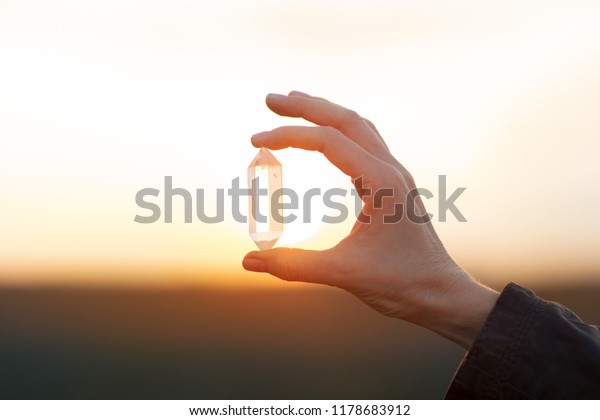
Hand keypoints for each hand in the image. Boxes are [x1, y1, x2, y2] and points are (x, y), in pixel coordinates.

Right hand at [243, 91, 497, 348]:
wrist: (440, 293)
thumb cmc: (401, 283)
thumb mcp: (344, 274)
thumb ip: (295, 266)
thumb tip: (248, 261)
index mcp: (382, 183)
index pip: (328, 142)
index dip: (289, 136)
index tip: (256, 139)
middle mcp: (391, 170)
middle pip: (346, 120)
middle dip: (307, 106)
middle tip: (271, 99)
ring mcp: (395, 175)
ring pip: (358, 127)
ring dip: (325, 112)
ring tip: (295, 104)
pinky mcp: (393, 186)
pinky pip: (365, 143)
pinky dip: (340, 131)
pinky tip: (325, 138)